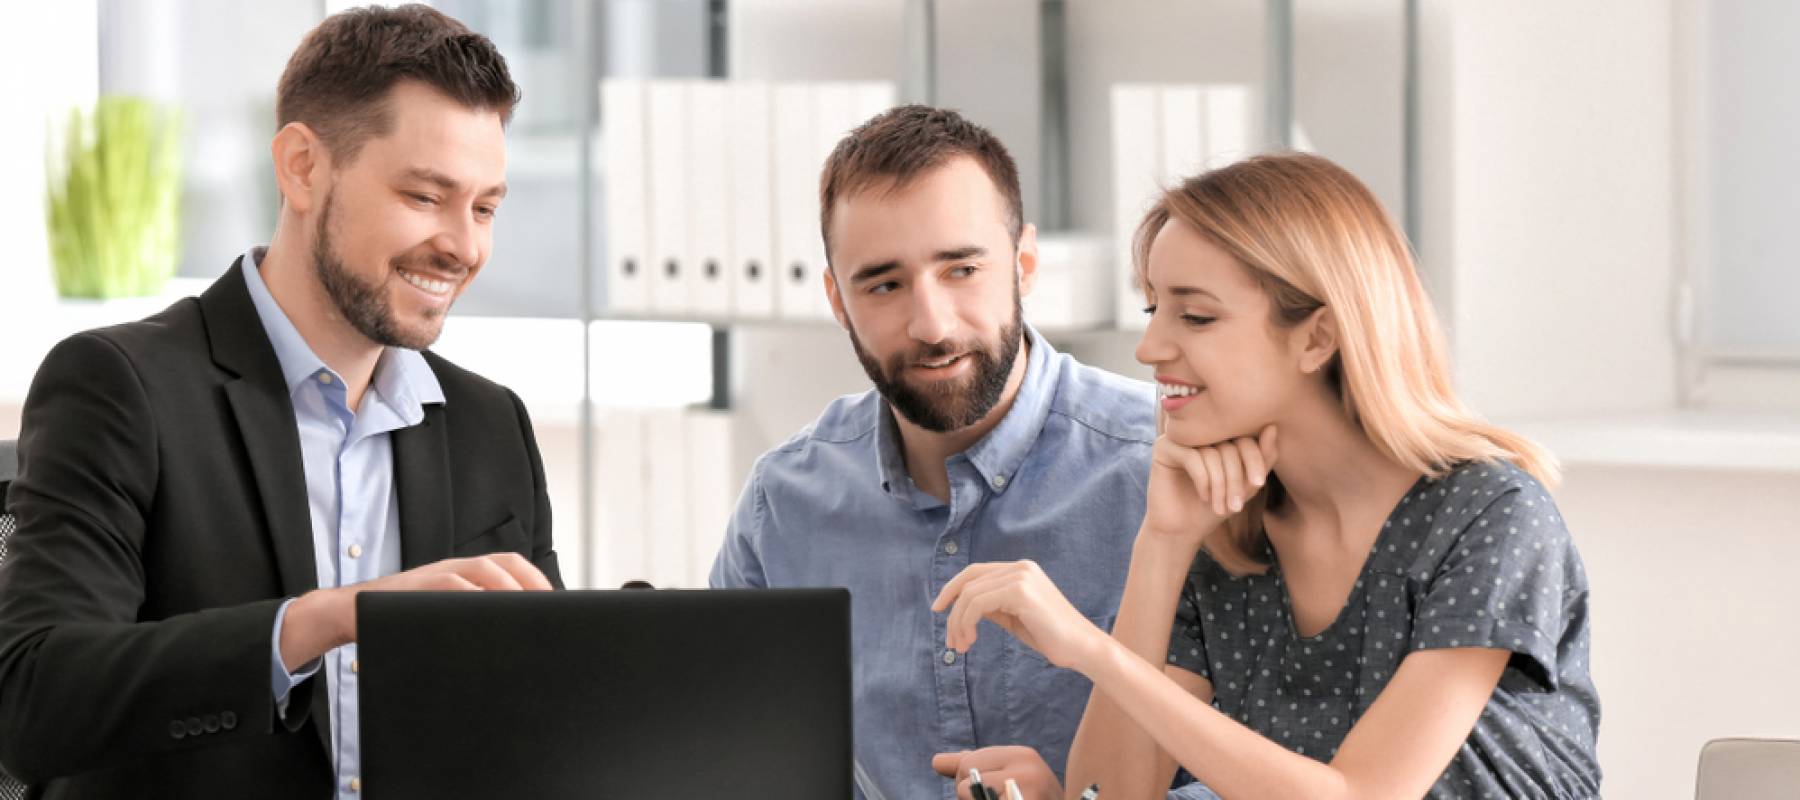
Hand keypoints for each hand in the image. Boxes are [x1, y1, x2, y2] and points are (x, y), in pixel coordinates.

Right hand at [279, 553, 551, 669]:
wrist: (349, 613)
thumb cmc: (399, 620)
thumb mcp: (440, 615)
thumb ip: (469, 617)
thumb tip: (507, 640)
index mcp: (462, 573)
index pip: (507, 564)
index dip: (534, 579)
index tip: (555, 603)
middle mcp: (451, 568)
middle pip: (500, 563)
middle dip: (528, 583)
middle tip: (545, 611)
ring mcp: (432, 576)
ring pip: (480, 571)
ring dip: (506, 588)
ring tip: (523, 613)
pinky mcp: (413, 590)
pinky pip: (448, 586)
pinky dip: (470, 598)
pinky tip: (484, 618)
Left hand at [931, 560, 1107, 671]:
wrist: (1081, 647)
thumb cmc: (1050, 636)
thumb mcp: (1013, 617)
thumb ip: (992, 606)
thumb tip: (962, 606)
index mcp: (1021, 570)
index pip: (975, 572)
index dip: (952, 589)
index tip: (938, 610)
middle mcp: (1020, 567)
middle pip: (969, 581)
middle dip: (952, 611)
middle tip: (950, 642)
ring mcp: (1021, 576)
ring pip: (970, 594)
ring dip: (958, 623)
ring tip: (962, 647)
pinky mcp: (1020, 591)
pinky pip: (978, 603)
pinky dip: (967, 622)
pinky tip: (971, 640)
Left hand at [932, 746, 1062, 799]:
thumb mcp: (1006, 777)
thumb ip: (973, 767)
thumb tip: (936, 762)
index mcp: (1024, 756)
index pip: (968, 764)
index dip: (970, 784)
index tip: (999, 793)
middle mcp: (1028, 771)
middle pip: (963, 783)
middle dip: (971, 798)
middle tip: (1002, 799)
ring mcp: (1025, 793)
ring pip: (965, 796)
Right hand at [1142, 424, 1278, 541]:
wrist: (1182, 530)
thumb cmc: (1214, 507)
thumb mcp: (1245, 485)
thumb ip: (1262, 458)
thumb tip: (1272, 428)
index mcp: (1220, 436)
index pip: (1245, 437)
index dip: (1255, 459)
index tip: (1258, 484)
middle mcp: (1200, 433)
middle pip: (1229, 445)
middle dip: (1236, 478)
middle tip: (1236, 506)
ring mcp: (1181, 438)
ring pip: (1212, 453)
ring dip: (1220, 485)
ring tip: (1220, 507)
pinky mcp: (1164, 448)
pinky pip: (1192, 457)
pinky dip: (1203, 480)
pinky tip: (1203, 497)